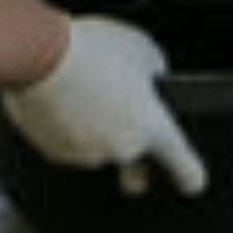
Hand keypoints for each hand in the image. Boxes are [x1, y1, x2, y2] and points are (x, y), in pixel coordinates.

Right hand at [0, 17, 207, 195]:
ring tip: (83, 93)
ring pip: (96, 150)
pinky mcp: (52, 152)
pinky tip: (62, 99)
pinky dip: (66, 128)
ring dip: (94, 132)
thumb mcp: (142, 49)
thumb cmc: (93, 49)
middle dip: (133, 163)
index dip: (191, 175)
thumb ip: (154, 72)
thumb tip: (151, 79)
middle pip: (134, 167)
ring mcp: (85, 154)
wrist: (38, 56)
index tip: (194, 183)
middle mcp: (121, 149)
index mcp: (152, 127)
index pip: (184, 165)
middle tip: (125, 138)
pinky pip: (66, 143)